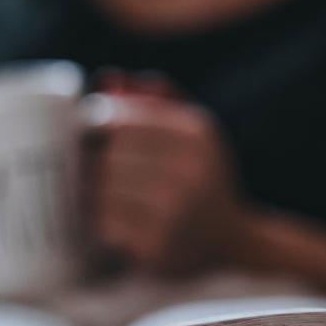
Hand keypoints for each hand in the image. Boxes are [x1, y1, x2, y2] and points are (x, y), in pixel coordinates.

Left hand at [85, 93, 243, 273]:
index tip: (94, 138)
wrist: (231, 242)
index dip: (94, 127)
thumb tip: (107, 79)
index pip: (118, 120)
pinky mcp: (156, 245)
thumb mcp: (193, 131)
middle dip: (95, 162)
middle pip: (108, 154)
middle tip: (95, 171)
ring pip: (102, 189)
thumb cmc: (202, 178)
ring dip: (95, 193)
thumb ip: (154, 99)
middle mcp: (188, 170)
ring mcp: (173, 211)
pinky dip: (101, 222)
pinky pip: (104, 223)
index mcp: (194, 134)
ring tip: (107, 197)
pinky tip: (116, 221)